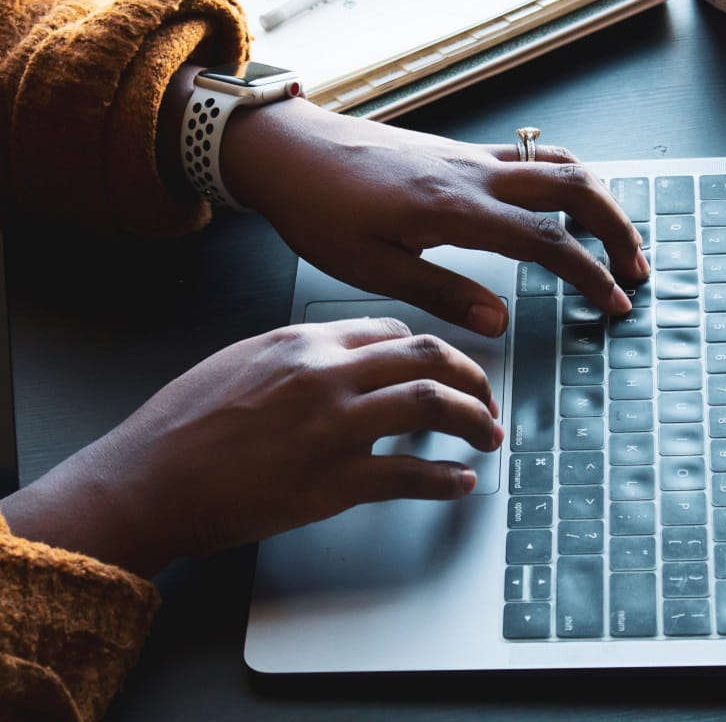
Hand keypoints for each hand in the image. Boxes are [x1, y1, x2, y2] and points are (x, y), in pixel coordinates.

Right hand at [1, 318, 501, 576]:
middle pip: (428, 357)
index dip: (430, 350)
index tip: (443, 369)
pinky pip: (408, 475)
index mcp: (305, 341)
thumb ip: (301, 352)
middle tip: (488, 397)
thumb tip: (350, 355)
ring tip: (489, 435)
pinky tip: (459, 483)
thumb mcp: (243, 359)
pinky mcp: (332, 483)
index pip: (394, 331)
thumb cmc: (184, 421)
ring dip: (475, 420)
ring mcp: (334, 427)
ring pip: (432, 405)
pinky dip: (444, 480)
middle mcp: (328, 374)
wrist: (147, 479)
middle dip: (472, 375)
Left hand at [220, 99, 648, 335]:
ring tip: (612, 235)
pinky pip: (530, 155)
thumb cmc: (320, 210)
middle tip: (635, 267)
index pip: (547, 240)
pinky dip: (563, 178)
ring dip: (597, 197)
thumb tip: (501, 320)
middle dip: (617, 226)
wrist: (290, 151)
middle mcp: (474, 173)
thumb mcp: (373, 268)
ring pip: (557, 162)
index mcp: (456, 209)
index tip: (614, 302)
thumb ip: (443, 293)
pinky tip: (560, 204)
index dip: (590, 273)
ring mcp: (469, 155)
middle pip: (574, 186)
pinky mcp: (458, 150)